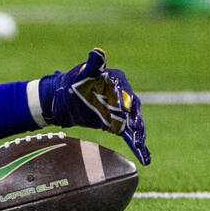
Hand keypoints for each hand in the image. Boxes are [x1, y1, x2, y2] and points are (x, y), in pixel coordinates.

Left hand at [40, 48, 150, 164]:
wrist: (64, 98)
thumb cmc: (73, 82)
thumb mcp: (82, 73)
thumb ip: (92, 65)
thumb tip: (97, 52)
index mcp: (116, 79)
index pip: (123, 89)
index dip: (124, 99)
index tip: (124, 108)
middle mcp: (123, 94)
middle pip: (132, 108)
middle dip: (135, 119)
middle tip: (136, 130)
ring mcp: (121, 110)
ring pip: (134, 123)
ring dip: (138, 135)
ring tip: (140, 146)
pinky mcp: (116, 123)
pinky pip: (129, 134)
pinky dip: (137, 146)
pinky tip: (145, 159)